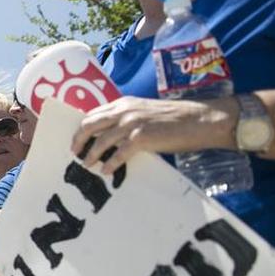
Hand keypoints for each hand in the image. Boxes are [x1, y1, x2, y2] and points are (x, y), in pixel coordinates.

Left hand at [72, 96, 232, 175]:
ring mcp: (132, 123)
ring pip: (100, 141)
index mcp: (124, 104)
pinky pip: (118, 154)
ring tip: (87, 165)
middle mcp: (124, 111)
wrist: (200, 119)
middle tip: (74, 153)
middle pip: (89, 125)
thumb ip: (127, 120)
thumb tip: (111, 138)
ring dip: (91, 155)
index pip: (93, 114)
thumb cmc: (176, 119)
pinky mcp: (142, 137)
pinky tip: (106, 171)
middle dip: (78, 140)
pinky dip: (110, 164)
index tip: (76, 140)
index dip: (81, 128)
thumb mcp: (145, 112)